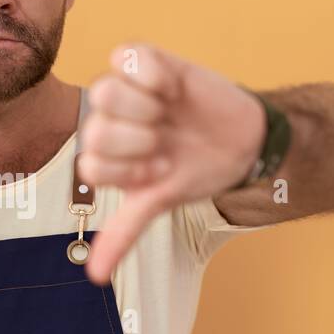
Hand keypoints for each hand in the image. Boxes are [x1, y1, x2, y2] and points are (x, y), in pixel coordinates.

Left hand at [76, 42, 264, 284]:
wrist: (242, 141)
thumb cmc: (195, 170)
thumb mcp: (159, 201)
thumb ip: (124, 232)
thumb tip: (94, 278)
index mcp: (104, 153)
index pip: (90, 164)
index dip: (130, 172)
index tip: (159, 171)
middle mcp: (108, 120)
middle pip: (94, 129)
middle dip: (140, 144)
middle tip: (166, 141)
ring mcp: (126, 89)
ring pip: (105, 91)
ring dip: (144, 109)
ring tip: (167, 113)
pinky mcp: (146, 60)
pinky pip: (128, 56)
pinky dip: (151, 73)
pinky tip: (171, 87)